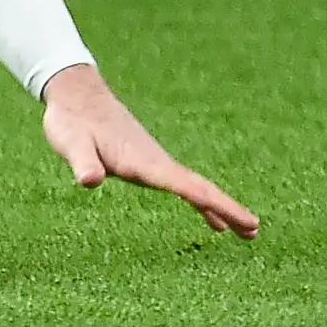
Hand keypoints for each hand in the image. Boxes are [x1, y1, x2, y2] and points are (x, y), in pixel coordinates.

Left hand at [39, 66, 258, 237]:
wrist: (76, 94)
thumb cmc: (71, 121)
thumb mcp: (71, 142)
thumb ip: (83, 161)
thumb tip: (89, 180)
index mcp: (143, 161)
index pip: (187, 186)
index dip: (215, 204)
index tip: (243, 220)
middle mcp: (156, 161)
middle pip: (199, 188)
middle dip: (228, 208)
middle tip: (256, 230)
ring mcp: (155, 162)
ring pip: (195, 188)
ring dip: (221, 208)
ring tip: (248, 232)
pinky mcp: (148, 162)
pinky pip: (182, 186)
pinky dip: (201, 203)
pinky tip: (213, 222)